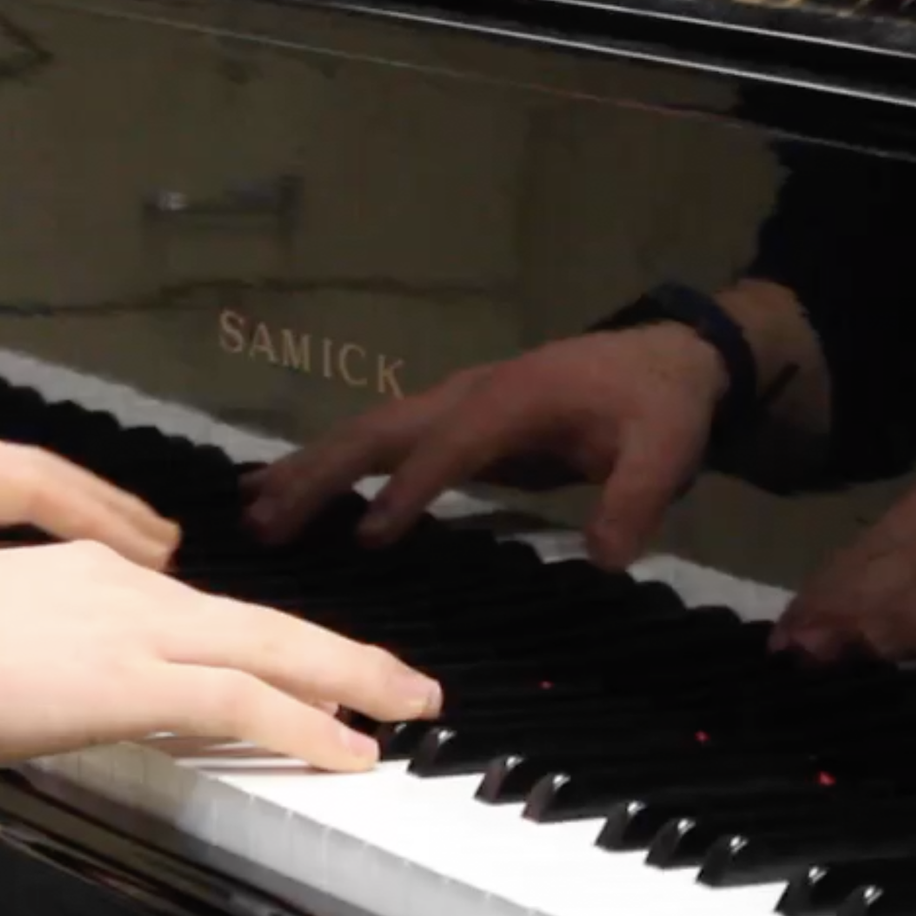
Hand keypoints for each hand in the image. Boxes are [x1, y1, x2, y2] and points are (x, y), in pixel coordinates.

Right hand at [0, 542, 440, 769]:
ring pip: (273, 650)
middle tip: (400, 682)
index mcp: (82, 573)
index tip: (300, 661)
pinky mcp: (128, 677)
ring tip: (406, 709)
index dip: (261, 640)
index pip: (198, 611)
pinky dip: (308, 724)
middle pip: (258, 621)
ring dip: (349, 682)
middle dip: (338, 653)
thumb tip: (33, 694)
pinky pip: (244, 700)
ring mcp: (130, 628)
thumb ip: (24, 660)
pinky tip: (349, 748)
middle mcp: (120, 585)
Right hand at [243, 323, 725, 566]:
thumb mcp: (667, 450)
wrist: (665, 358)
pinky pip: (376, 441)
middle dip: (321, 474)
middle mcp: (467, 394)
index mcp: (513, 400)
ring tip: (249, 510)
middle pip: (380, 430)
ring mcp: (452, 403)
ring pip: (365, 432)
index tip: (367, 537)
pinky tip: (283, 491)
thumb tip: (605, 557)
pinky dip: (327, 464)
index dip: (410, 487)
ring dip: (307, 470)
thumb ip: (637, 499)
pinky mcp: (449, 421)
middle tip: (263, 523)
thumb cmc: (660, 406)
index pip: (450, 444)